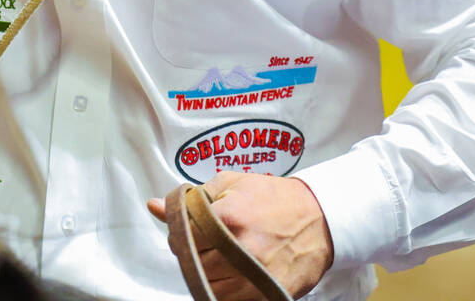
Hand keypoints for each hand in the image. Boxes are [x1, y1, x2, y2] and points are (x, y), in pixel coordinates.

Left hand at [148, 172, 333, 299]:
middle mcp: (241, 250)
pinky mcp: (267, 294)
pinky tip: (231, 274)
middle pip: (193, 264)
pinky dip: (223, 291)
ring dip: (206, 274)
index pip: (183, 237)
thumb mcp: (232, 183)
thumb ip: (191, 198)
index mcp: (229, 217)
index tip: (189, 230)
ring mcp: (255, 275)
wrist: (320, 217)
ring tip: (220, 257)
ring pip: (207, 286)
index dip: (181, 234)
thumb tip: (154, 205)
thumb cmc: (272, 197)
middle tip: (206, 244)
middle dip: (193, 254)